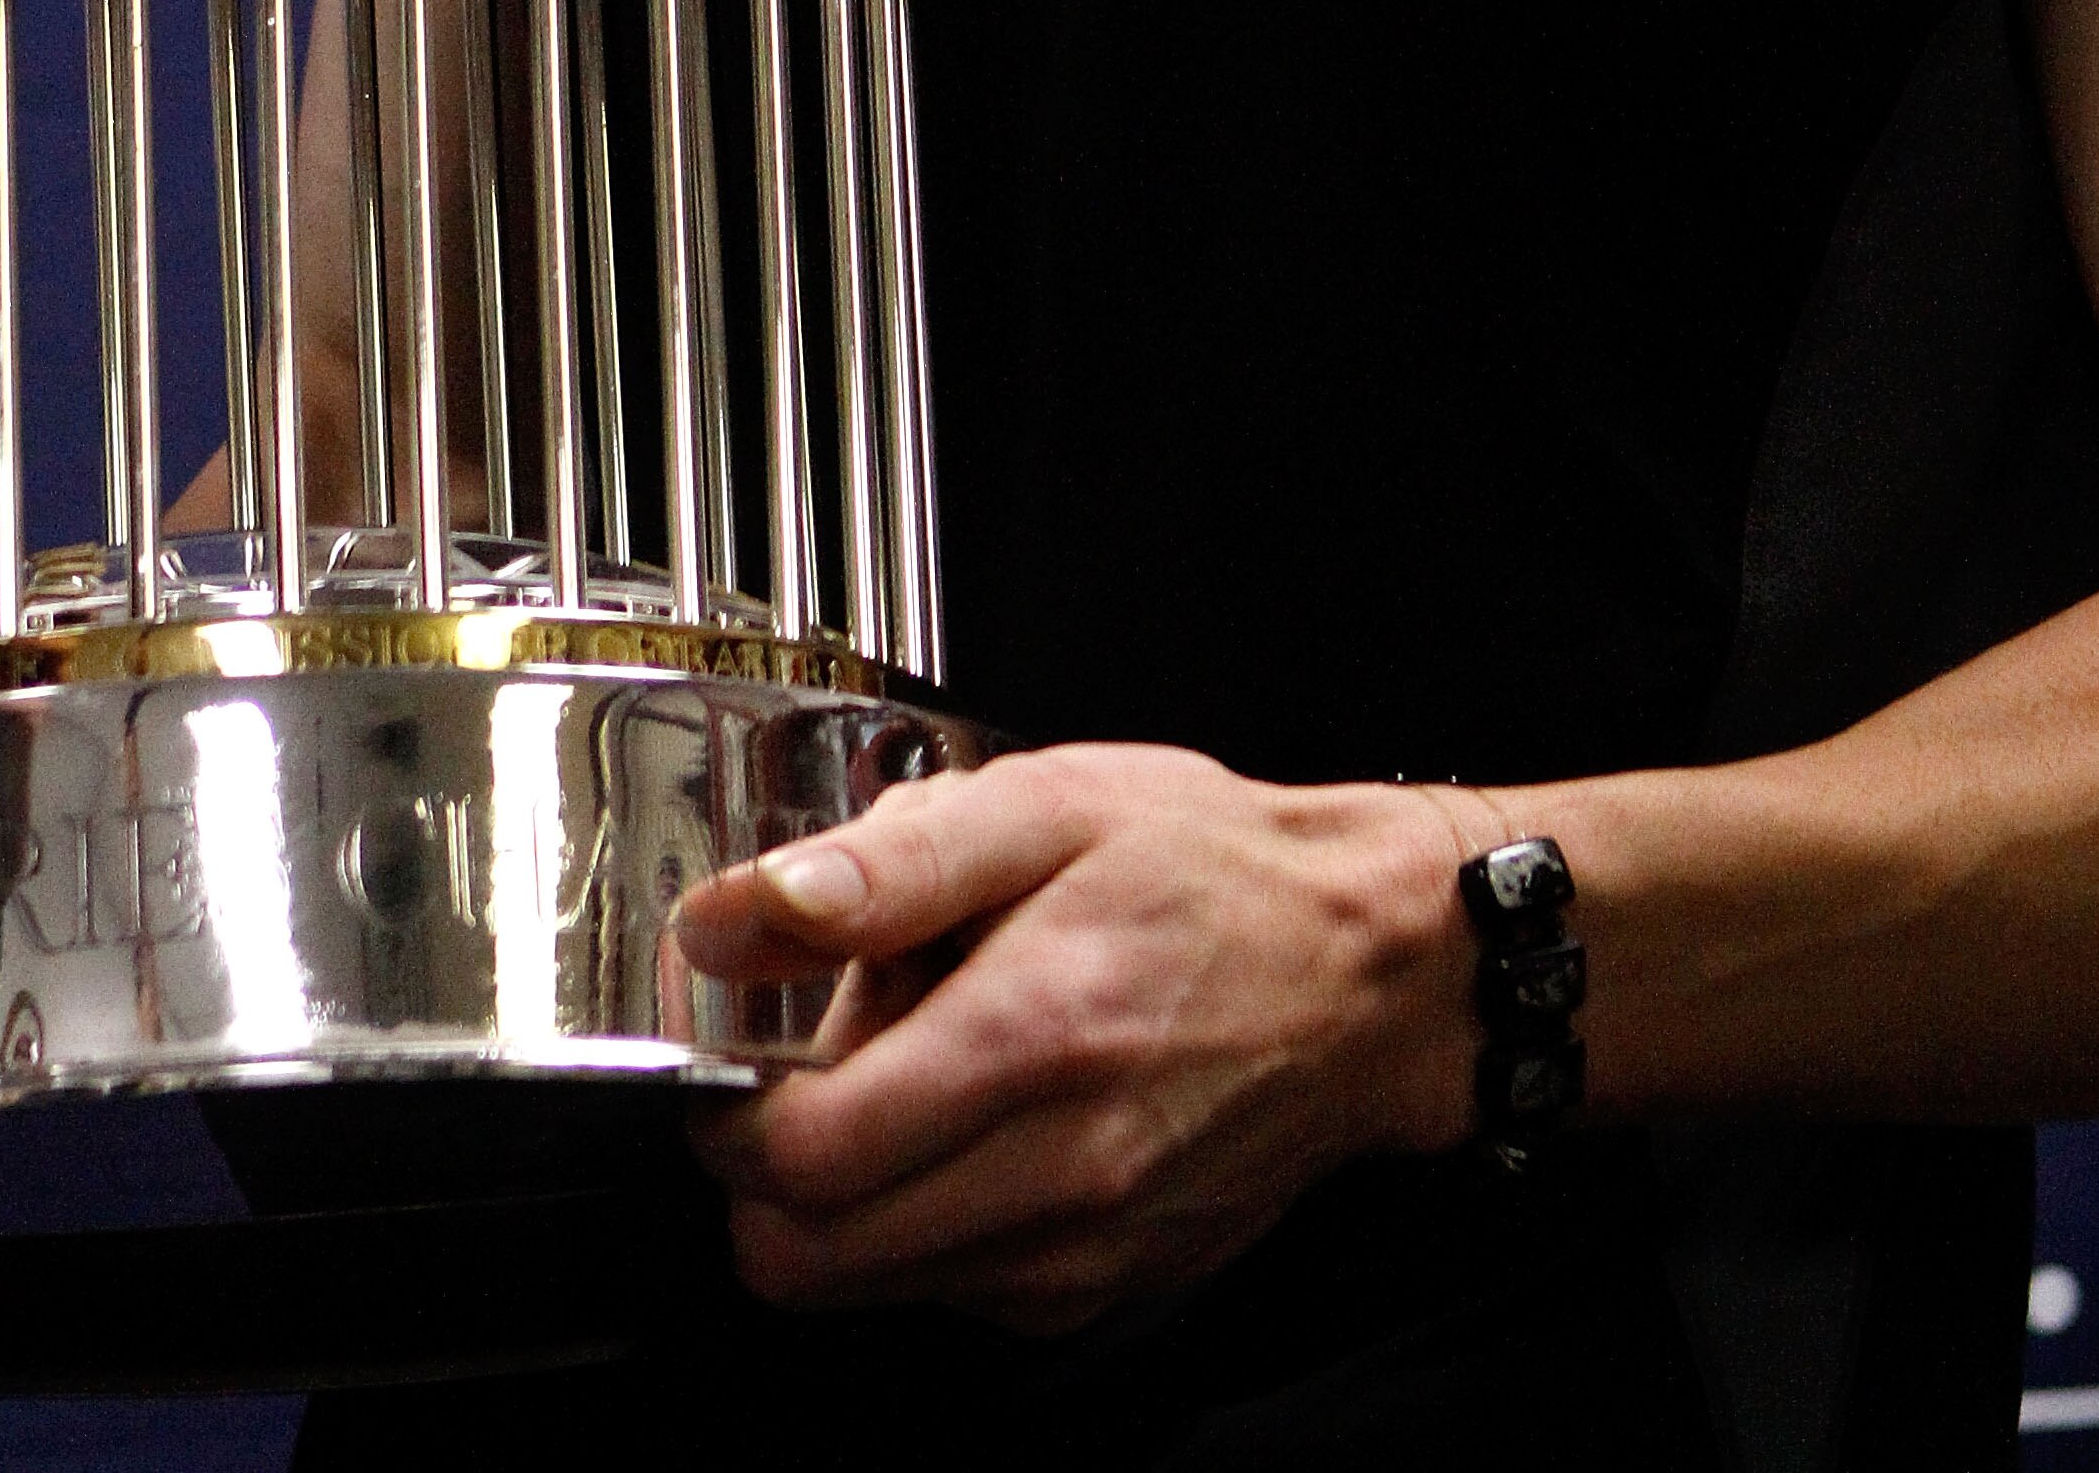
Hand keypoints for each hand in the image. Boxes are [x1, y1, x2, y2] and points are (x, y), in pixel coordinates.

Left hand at [675, 745, 1474, 1336]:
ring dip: (850, 1205)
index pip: (801, 1158)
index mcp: (1030, 1034)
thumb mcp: (1045, 805)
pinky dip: (927, 1227)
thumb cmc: (1215, 873)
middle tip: (804, 1078)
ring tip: (911, 1082)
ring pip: (870, 1288)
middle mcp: (1059, 1170)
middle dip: (767, 1175)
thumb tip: (738, 917)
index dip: (730, 1110)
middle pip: (808, 1257)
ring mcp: (1084, 1248)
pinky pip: (955, 1292)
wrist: (1368, 972)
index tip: (740, 1056)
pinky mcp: (1105, 1286)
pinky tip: (978, 1124)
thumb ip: (880, 867)